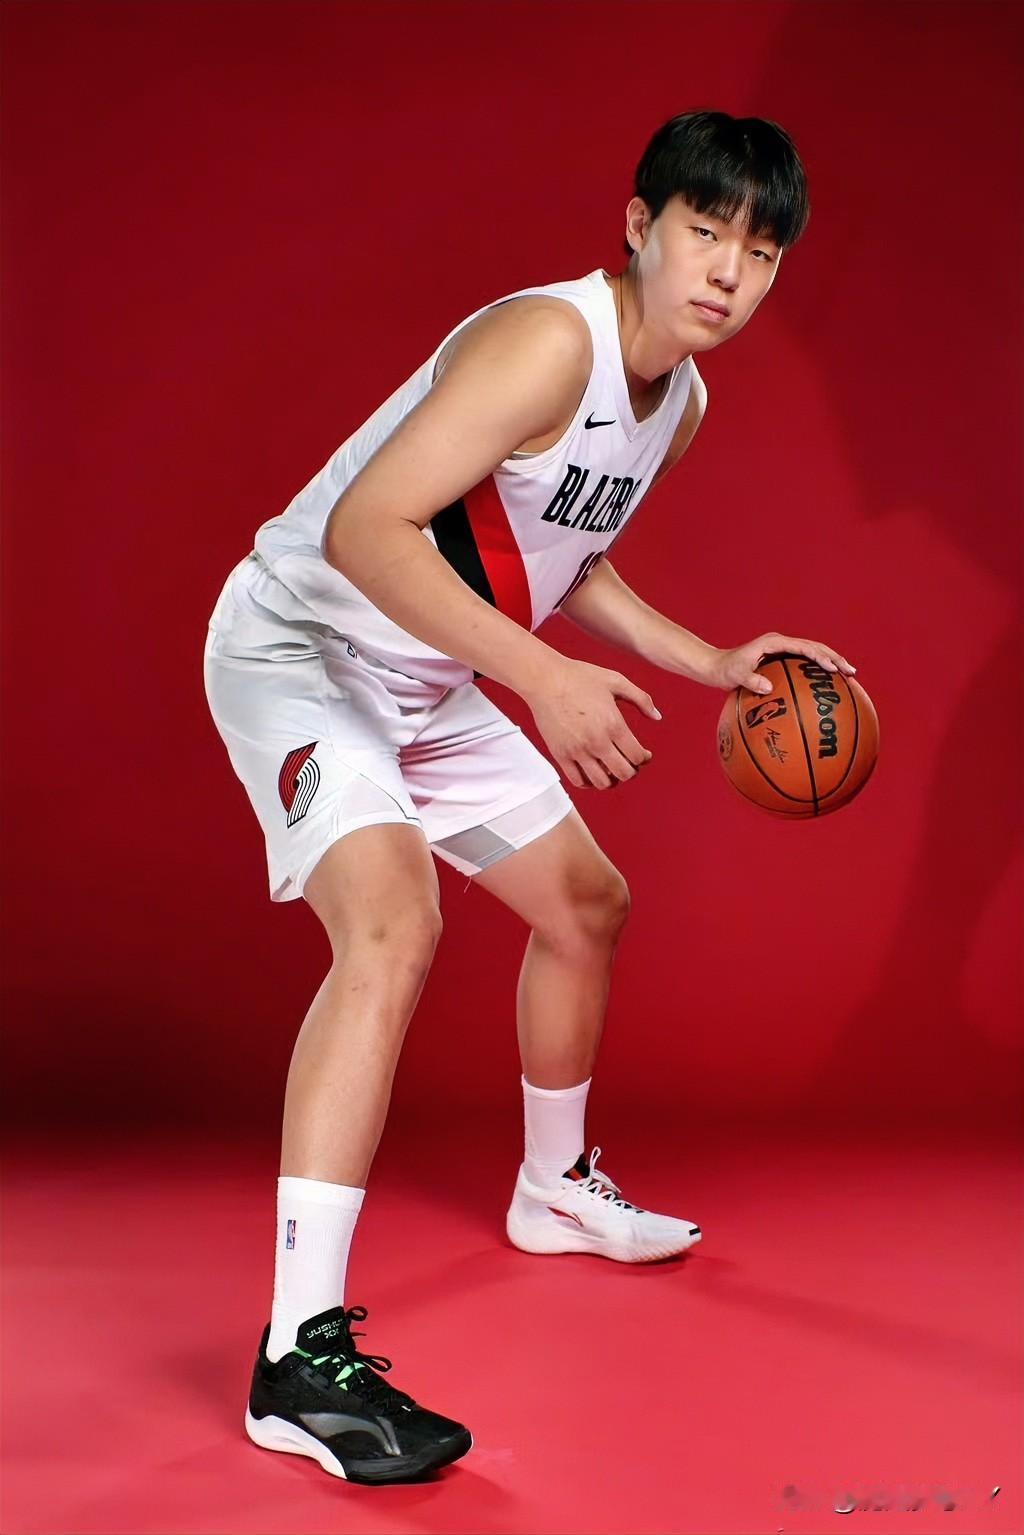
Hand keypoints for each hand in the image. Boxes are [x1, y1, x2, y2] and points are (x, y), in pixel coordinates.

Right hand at [521, 657, 660, 789]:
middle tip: (629, 762)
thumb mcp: (616, 681)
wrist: (545, 679)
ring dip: (611, 779)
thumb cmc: (580, 677)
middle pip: (623, 773)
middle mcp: (597, 741)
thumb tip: (658, 717)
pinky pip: (578, 781)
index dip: (644, 758)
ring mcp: (577, 750)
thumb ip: (641, 699)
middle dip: (631, 771)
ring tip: (611, 768)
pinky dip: (589, 782)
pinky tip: (593, 771)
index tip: (643, 754)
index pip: (637, 756)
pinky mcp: (560, 754)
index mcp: (613, 724)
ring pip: (602, 782)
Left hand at [707, 632, 856, 694]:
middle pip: (815, 647)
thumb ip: (751, 681)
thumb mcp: (736, 676)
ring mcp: (783, 649)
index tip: (833, 668)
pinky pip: (805, 662)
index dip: (820, 657)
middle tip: (851, 671)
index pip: (803, 647)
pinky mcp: (782, 658)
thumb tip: (768, 688)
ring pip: (813, 652)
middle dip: (834, 657)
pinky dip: (818, 670)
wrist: (717, 666)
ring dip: (831, 661)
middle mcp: (781, 643)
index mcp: (774, 643)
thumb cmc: (726, 670)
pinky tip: (828, 685)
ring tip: (849, 675)